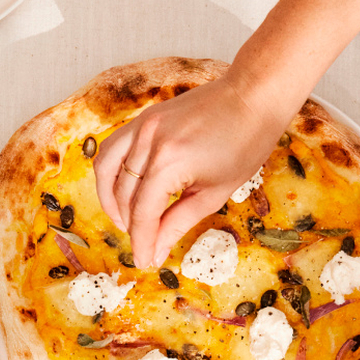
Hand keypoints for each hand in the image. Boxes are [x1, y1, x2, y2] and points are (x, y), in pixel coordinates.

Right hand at [94, 72, 281, 270]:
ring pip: (107, 171)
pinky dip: (111, 173)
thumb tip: (155, 252)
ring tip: (127, 222)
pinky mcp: (143, 118)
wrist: (251, 97)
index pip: (142, 214)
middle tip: (145, 246)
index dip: (141, 243)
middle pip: (124, 196)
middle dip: (131, 227)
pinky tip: (123, 191)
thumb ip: (177, 224)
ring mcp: (142, 125)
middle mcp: (149, 141)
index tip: (144, 262)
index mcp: (169, 163)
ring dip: (112, 202)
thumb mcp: (213, 194)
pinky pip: (112, 148)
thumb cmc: (243, 144)